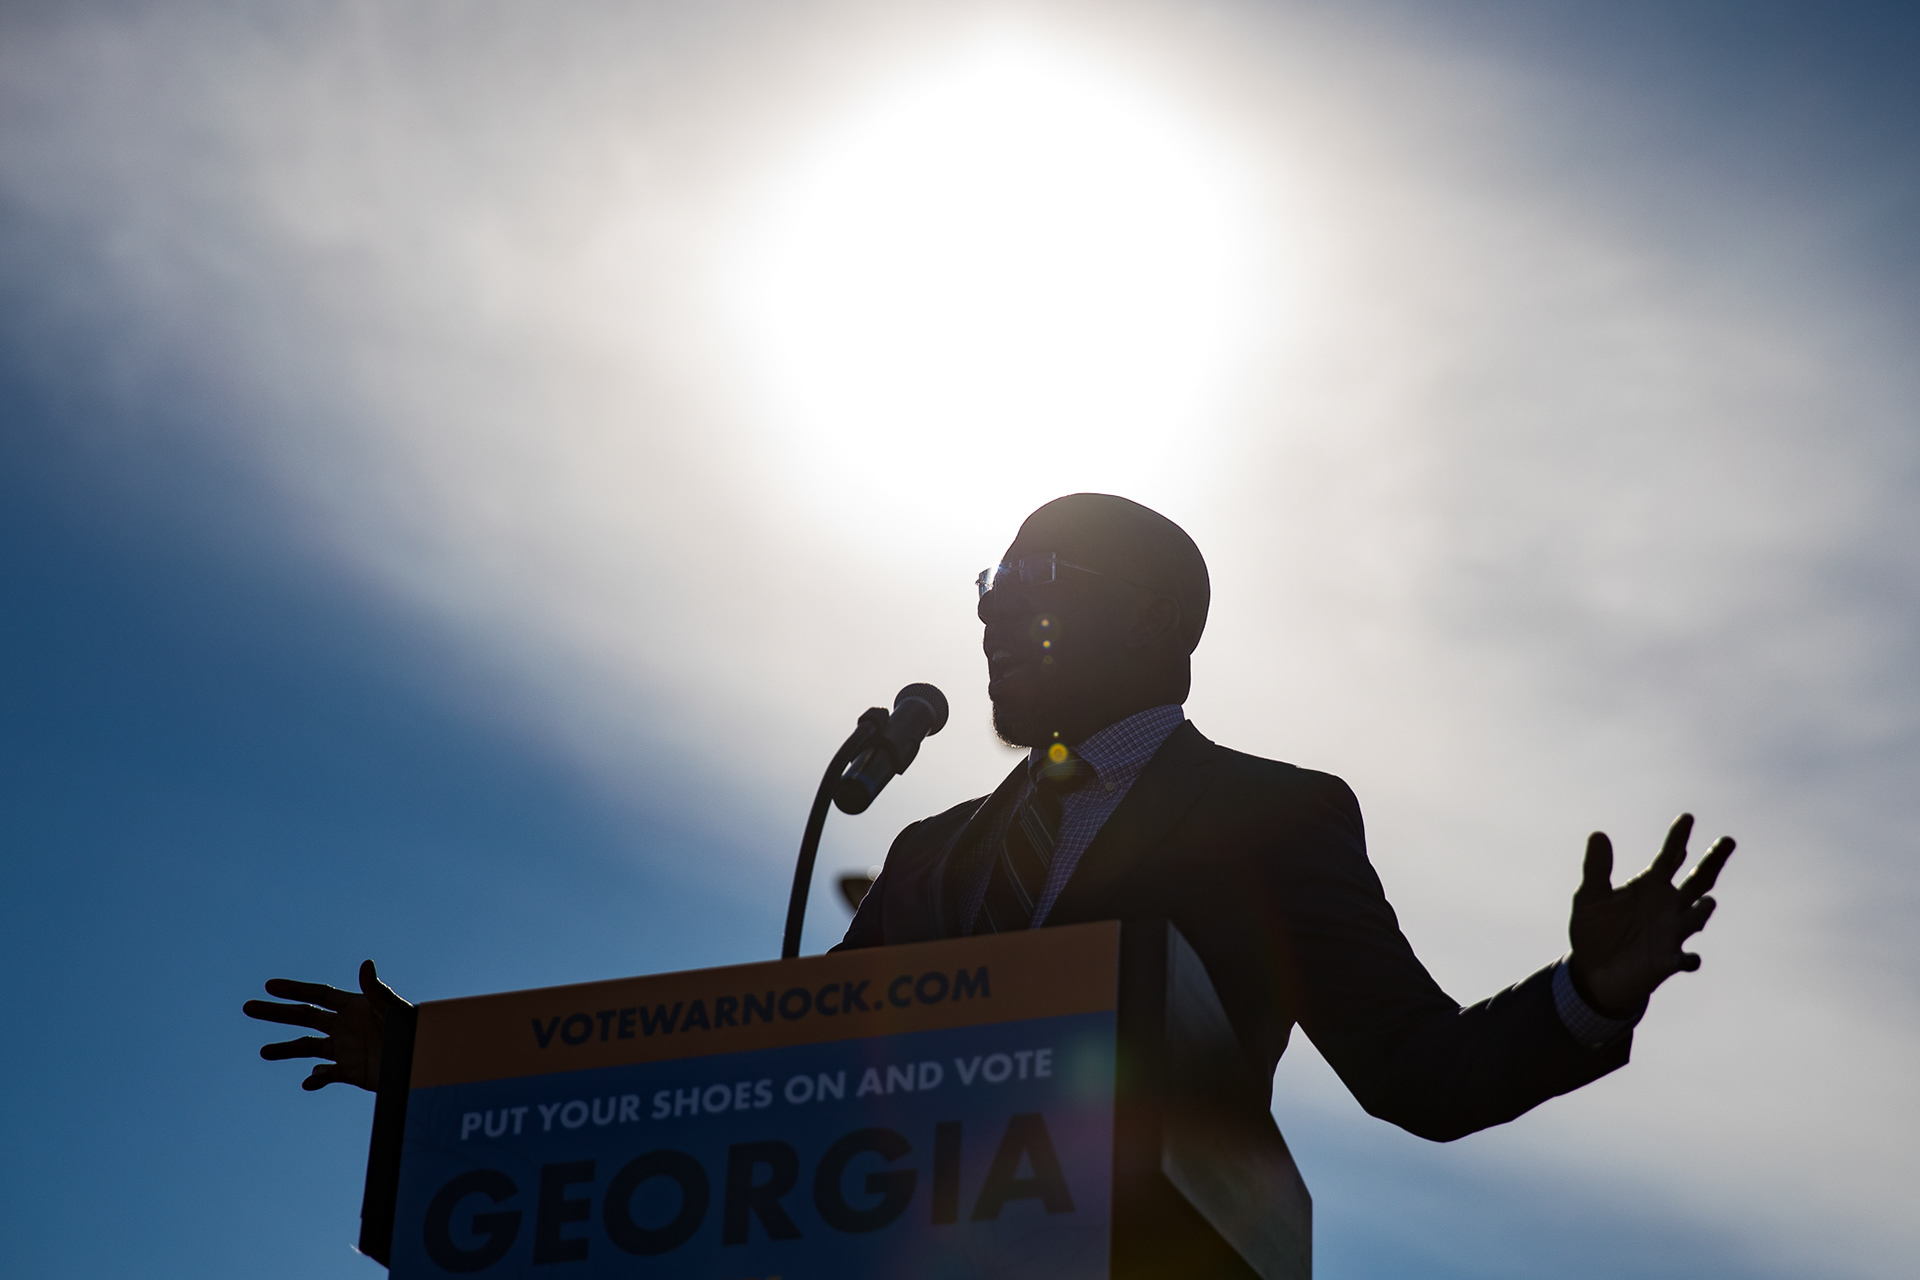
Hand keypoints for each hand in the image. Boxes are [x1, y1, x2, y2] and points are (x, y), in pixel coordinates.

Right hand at [243, 959, 403, 1091]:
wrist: (423, 1060)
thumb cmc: (413, 1028)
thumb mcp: (394, 1009)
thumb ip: (378, 990)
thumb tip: (366, 964)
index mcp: (353, 1006)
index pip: (317, 995)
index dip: (294, 990)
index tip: (269, 986)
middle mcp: (344, 1026)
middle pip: (304, 1017)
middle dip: (277, 1012)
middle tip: (248, 1007)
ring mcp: (345, 1049)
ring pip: (308, 1047)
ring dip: (286, 1048)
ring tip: (264, 1051)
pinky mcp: (350, 1071)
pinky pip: (326, 1075)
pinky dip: (316, 1079)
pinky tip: (309, 1082)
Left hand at [1569, 814, 1733, 1017]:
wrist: (1592, 972)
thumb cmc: (1595, 930)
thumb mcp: (1589, 896)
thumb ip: (1596, 868)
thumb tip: (1598, 834)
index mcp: (1651, 886)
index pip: (1670, 857)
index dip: (1678, 838)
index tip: (1687, 817)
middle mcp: (1669, 906)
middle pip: (1698, 880)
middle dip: (1713, 861)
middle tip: (1727, 840)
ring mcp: (1672, 933)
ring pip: (1695, 918)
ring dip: (1702, 911)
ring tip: (1707, 902)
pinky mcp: (1666, 962)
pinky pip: (1684, 960)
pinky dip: (1689, 959)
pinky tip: (1691, 959)